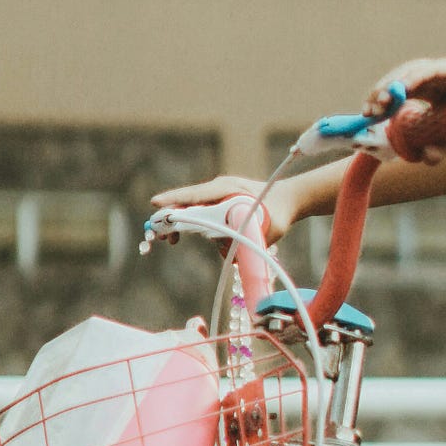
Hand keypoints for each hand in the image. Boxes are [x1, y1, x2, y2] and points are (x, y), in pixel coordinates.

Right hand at [149, 176, 300, 243]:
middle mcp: (218, 190)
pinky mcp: (219, 206)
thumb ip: (248, 238)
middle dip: (171, 218)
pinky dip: (195, 227)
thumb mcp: (267, 226)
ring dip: (182, 225)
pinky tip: (193, 238)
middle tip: (161, 236)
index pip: (196, 195)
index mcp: (226, 189)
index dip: (175, 201)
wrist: (289, 199)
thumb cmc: (279, 211)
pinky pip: (202, 216)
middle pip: (188, 203)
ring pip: (192, 210)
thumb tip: (231, 256)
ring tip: (172, 240)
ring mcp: (218, 197)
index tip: (156, 205)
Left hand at [368, 59, 445, 164]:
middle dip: (383, 91)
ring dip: (395, 84)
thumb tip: (424, 157)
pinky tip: (405, 89)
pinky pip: (433, 70)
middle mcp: (437, 78)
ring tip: (383, 101)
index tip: (367, 113)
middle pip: (401, 78)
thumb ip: (436, 150)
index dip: (382, 99)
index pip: (399, 90)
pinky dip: (417, 77)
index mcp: (432, 91)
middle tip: (370, 108)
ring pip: (413, 70)